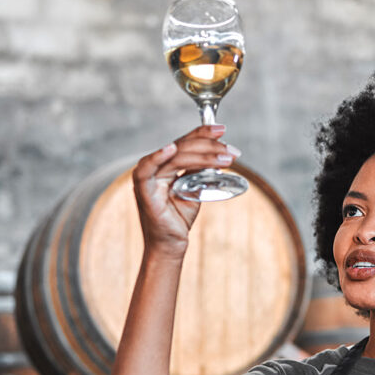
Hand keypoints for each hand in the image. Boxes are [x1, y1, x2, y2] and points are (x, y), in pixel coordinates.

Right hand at [131, 125, 239, 255]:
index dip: (202, 134)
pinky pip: (147, 170)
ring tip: (225, 158)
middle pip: (182, 147)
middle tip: (230, 150)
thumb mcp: (194, 189)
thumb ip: (200, 171)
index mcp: (164, 165)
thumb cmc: (178, 218)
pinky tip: (171, 149)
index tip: (222, 130)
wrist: (170, 245)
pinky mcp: (144, 191)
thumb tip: (217, 154)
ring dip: (203, 155)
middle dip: (209, 145)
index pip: (184, 143)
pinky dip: (158, 157)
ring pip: (175, 156)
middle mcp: (154, 168)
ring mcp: (147, 178)